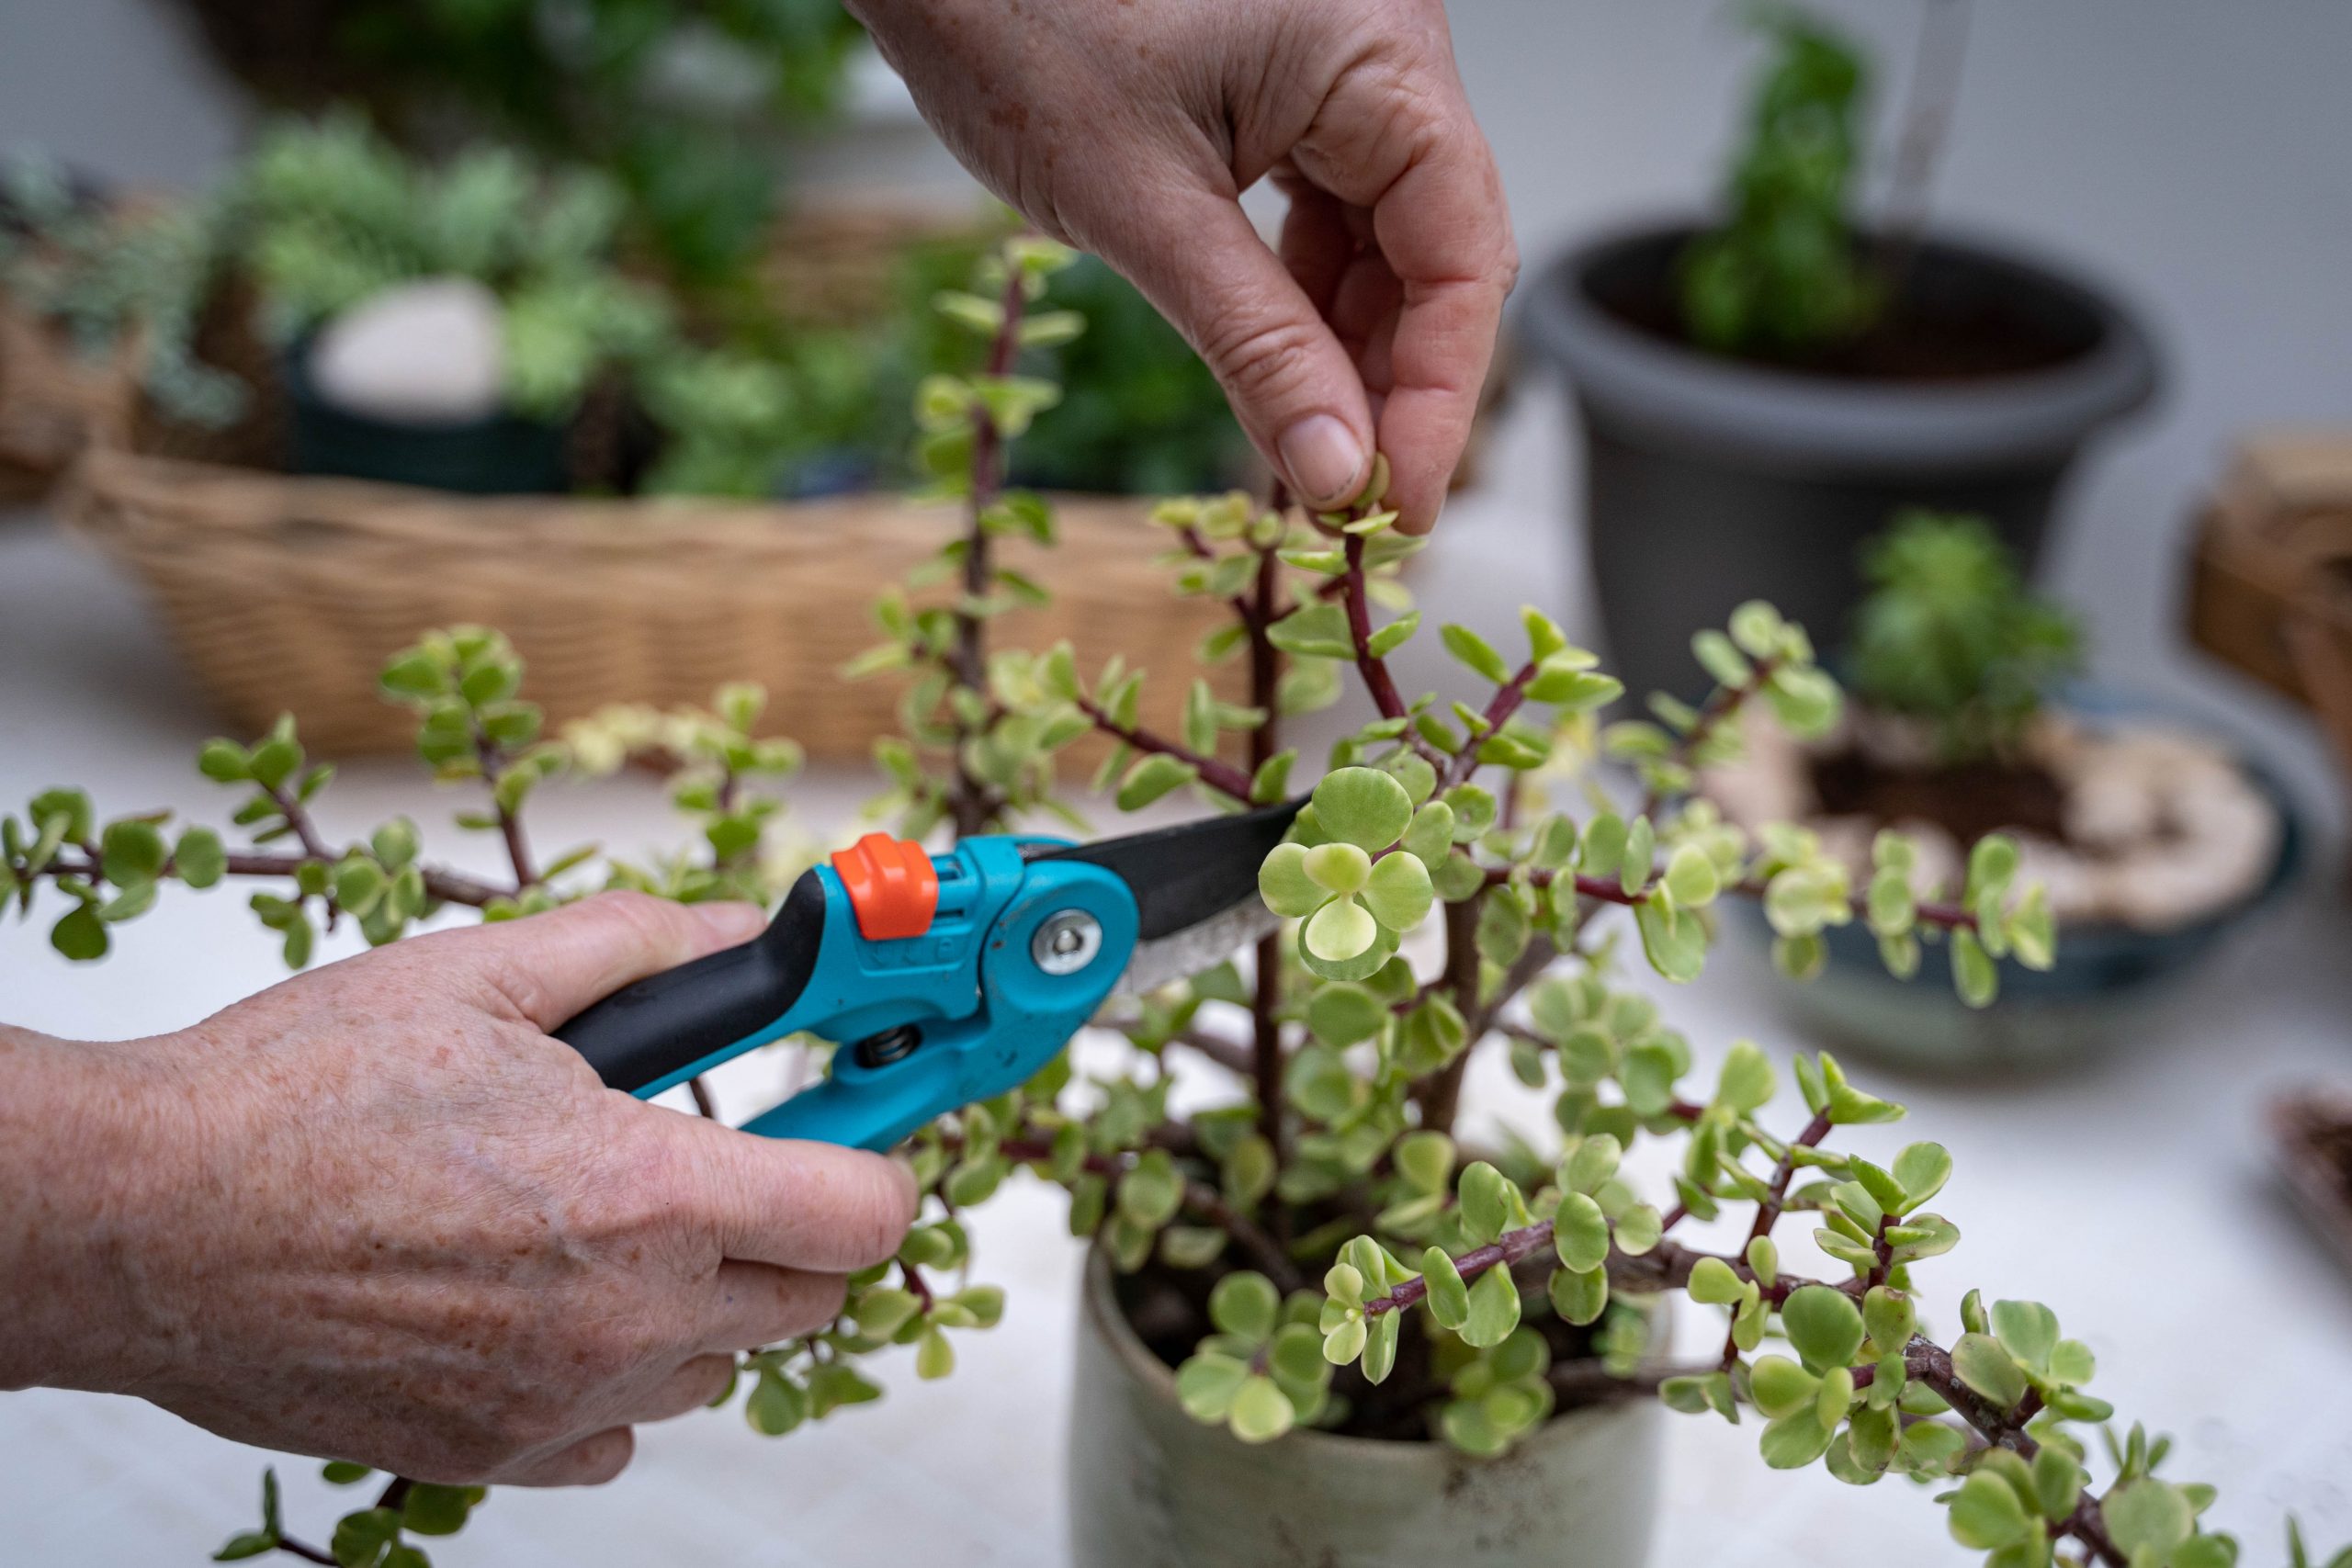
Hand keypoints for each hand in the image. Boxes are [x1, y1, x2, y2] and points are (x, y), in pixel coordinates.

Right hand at [0, 893, 917, 1485]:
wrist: (137, 1219)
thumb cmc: (288, 1098)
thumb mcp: (483, 976)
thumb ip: (642, 948)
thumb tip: (740, 935)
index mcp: (647, 1196)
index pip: (863, 1214)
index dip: (875, 1161)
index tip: (857, 1132)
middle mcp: (624, 1317)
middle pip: (811, 1301)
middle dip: (792, 1227)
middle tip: (724, 1163)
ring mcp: (558, 1400)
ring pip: (716, 1368)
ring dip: (701, 1304)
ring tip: (609, 1227)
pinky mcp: (489, 1456)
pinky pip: (619, 1435)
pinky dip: (615, 1378)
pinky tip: (549, 1306)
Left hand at [852, 0, 1513, 531]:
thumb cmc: (1011, 17)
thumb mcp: (1139, 206)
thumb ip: (1254, 345)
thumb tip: (1338, 472)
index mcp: (1381, 57)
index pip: (1463, 259)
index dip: (1438, 400)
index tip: (1396, 513)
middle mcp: (1385, 53)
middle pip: (1435, 255)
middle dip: (1390, 388)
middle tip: (1346, 509)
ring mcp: (1339, 65)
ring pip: (1382, 242)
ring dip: (1345, 354)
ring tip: (1305, 461)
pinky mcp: (1285, 82)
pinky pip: (1326, 207)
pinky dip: (1300, 299)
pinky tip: (1275, 378)